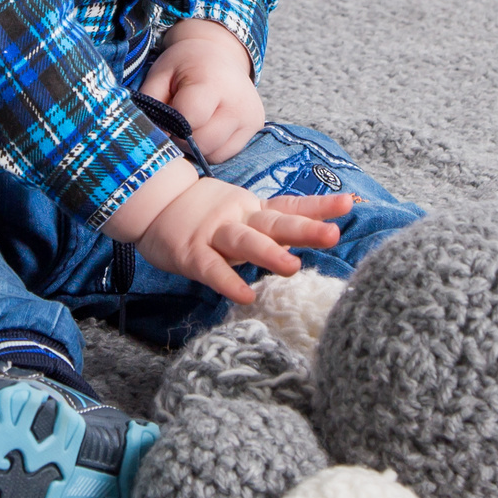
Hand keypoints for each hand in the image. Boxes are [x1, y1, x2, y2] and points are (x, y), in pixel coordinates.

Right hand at [128, 175, 352, 306]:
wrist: (148, 202)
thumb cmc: (200, 214)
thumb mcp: (238, 213)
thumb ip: (269, 225)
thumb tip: (313, 233)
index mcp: (252, 209)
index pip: (290, 206)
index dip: (319, 206)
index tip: (349, 204)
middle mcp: (238, 217)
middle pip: (275, 222)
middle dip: (304, 229)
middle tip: (332, 235)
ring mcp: (213, 233)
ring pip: (244, 241)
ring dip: (268, 253)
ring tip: (293, 266)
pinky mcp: (190, 252)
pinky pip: (211, 268)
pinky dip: (228, 281)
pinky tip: (245, 295)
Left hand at [139, 17, 264, 162]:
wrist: (219, 53)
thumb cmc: (185, 65)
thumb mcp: (160, 75)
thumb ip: (151, 103)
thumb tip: (153, 135)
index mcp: (213, 83)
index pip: (189, 119)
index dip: (170, 124)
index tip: (163, 116)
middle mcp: (238, 103)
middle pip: (202, 142)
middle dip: (182, 138)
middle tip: (175, 122)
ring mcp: (250, 118)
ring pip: (213, 153)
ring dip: (195, 146)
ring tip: (192, 123)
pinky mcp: (256, 128)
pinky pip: (224, 153)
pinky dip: (209, 148)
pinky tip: (205, 128)